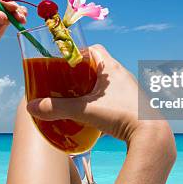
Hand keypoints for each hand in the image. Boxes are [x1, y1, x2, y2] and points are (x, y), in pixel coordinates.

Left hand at [0, 0, 26, 73]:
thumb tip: (3, 15)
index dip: (2, 1)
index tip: (14, 8)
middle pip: (0, 2)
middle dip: (12, 8)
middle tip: (21, 17)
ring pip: (7, 9)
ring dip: (16, 13)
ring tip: (23, 20)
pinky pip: (9, 18)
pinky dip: (16, 18)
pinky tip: (22, 20)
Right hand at [26, 45, 172, 146]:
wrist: (151, 135)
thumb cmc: (121, 115)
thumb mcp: (85, 111)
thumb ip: (58, 109)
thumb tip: (31, 107)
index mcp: (111, 68)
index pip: (95, 48)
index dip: (79, 52)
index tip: (66, 62)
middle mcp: (123, 75)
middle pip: (100, 65)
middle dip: (83, 72)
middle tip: (67, 82)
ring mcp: (131, 89)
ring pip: (108, 82)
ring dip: (94, 87)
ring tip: (79, 98)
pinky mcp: (135, 104)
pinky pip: (116, 95)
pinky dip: (104, 99)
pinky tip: (96, 112)